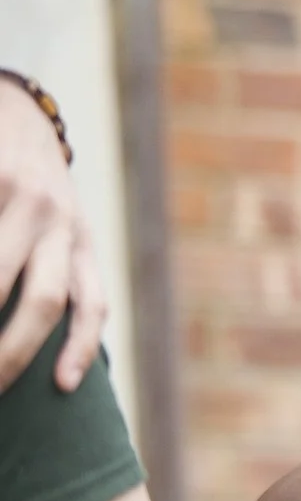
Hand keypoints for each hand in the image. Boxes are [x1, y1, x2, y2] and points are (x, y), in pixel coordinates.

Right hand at [0, 80, 103, 392]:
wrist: (13, 112)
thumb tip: (61, 362)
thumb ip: (57, 272)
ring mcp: (16, 197)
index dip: (80, 346)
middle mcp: (55, 220)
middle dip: (9, 352)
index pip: (91, 301)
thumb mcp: (59, 225)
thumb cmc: (32, 189)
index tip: (63, 388)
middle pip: (40, 300)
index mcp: (79, 239)